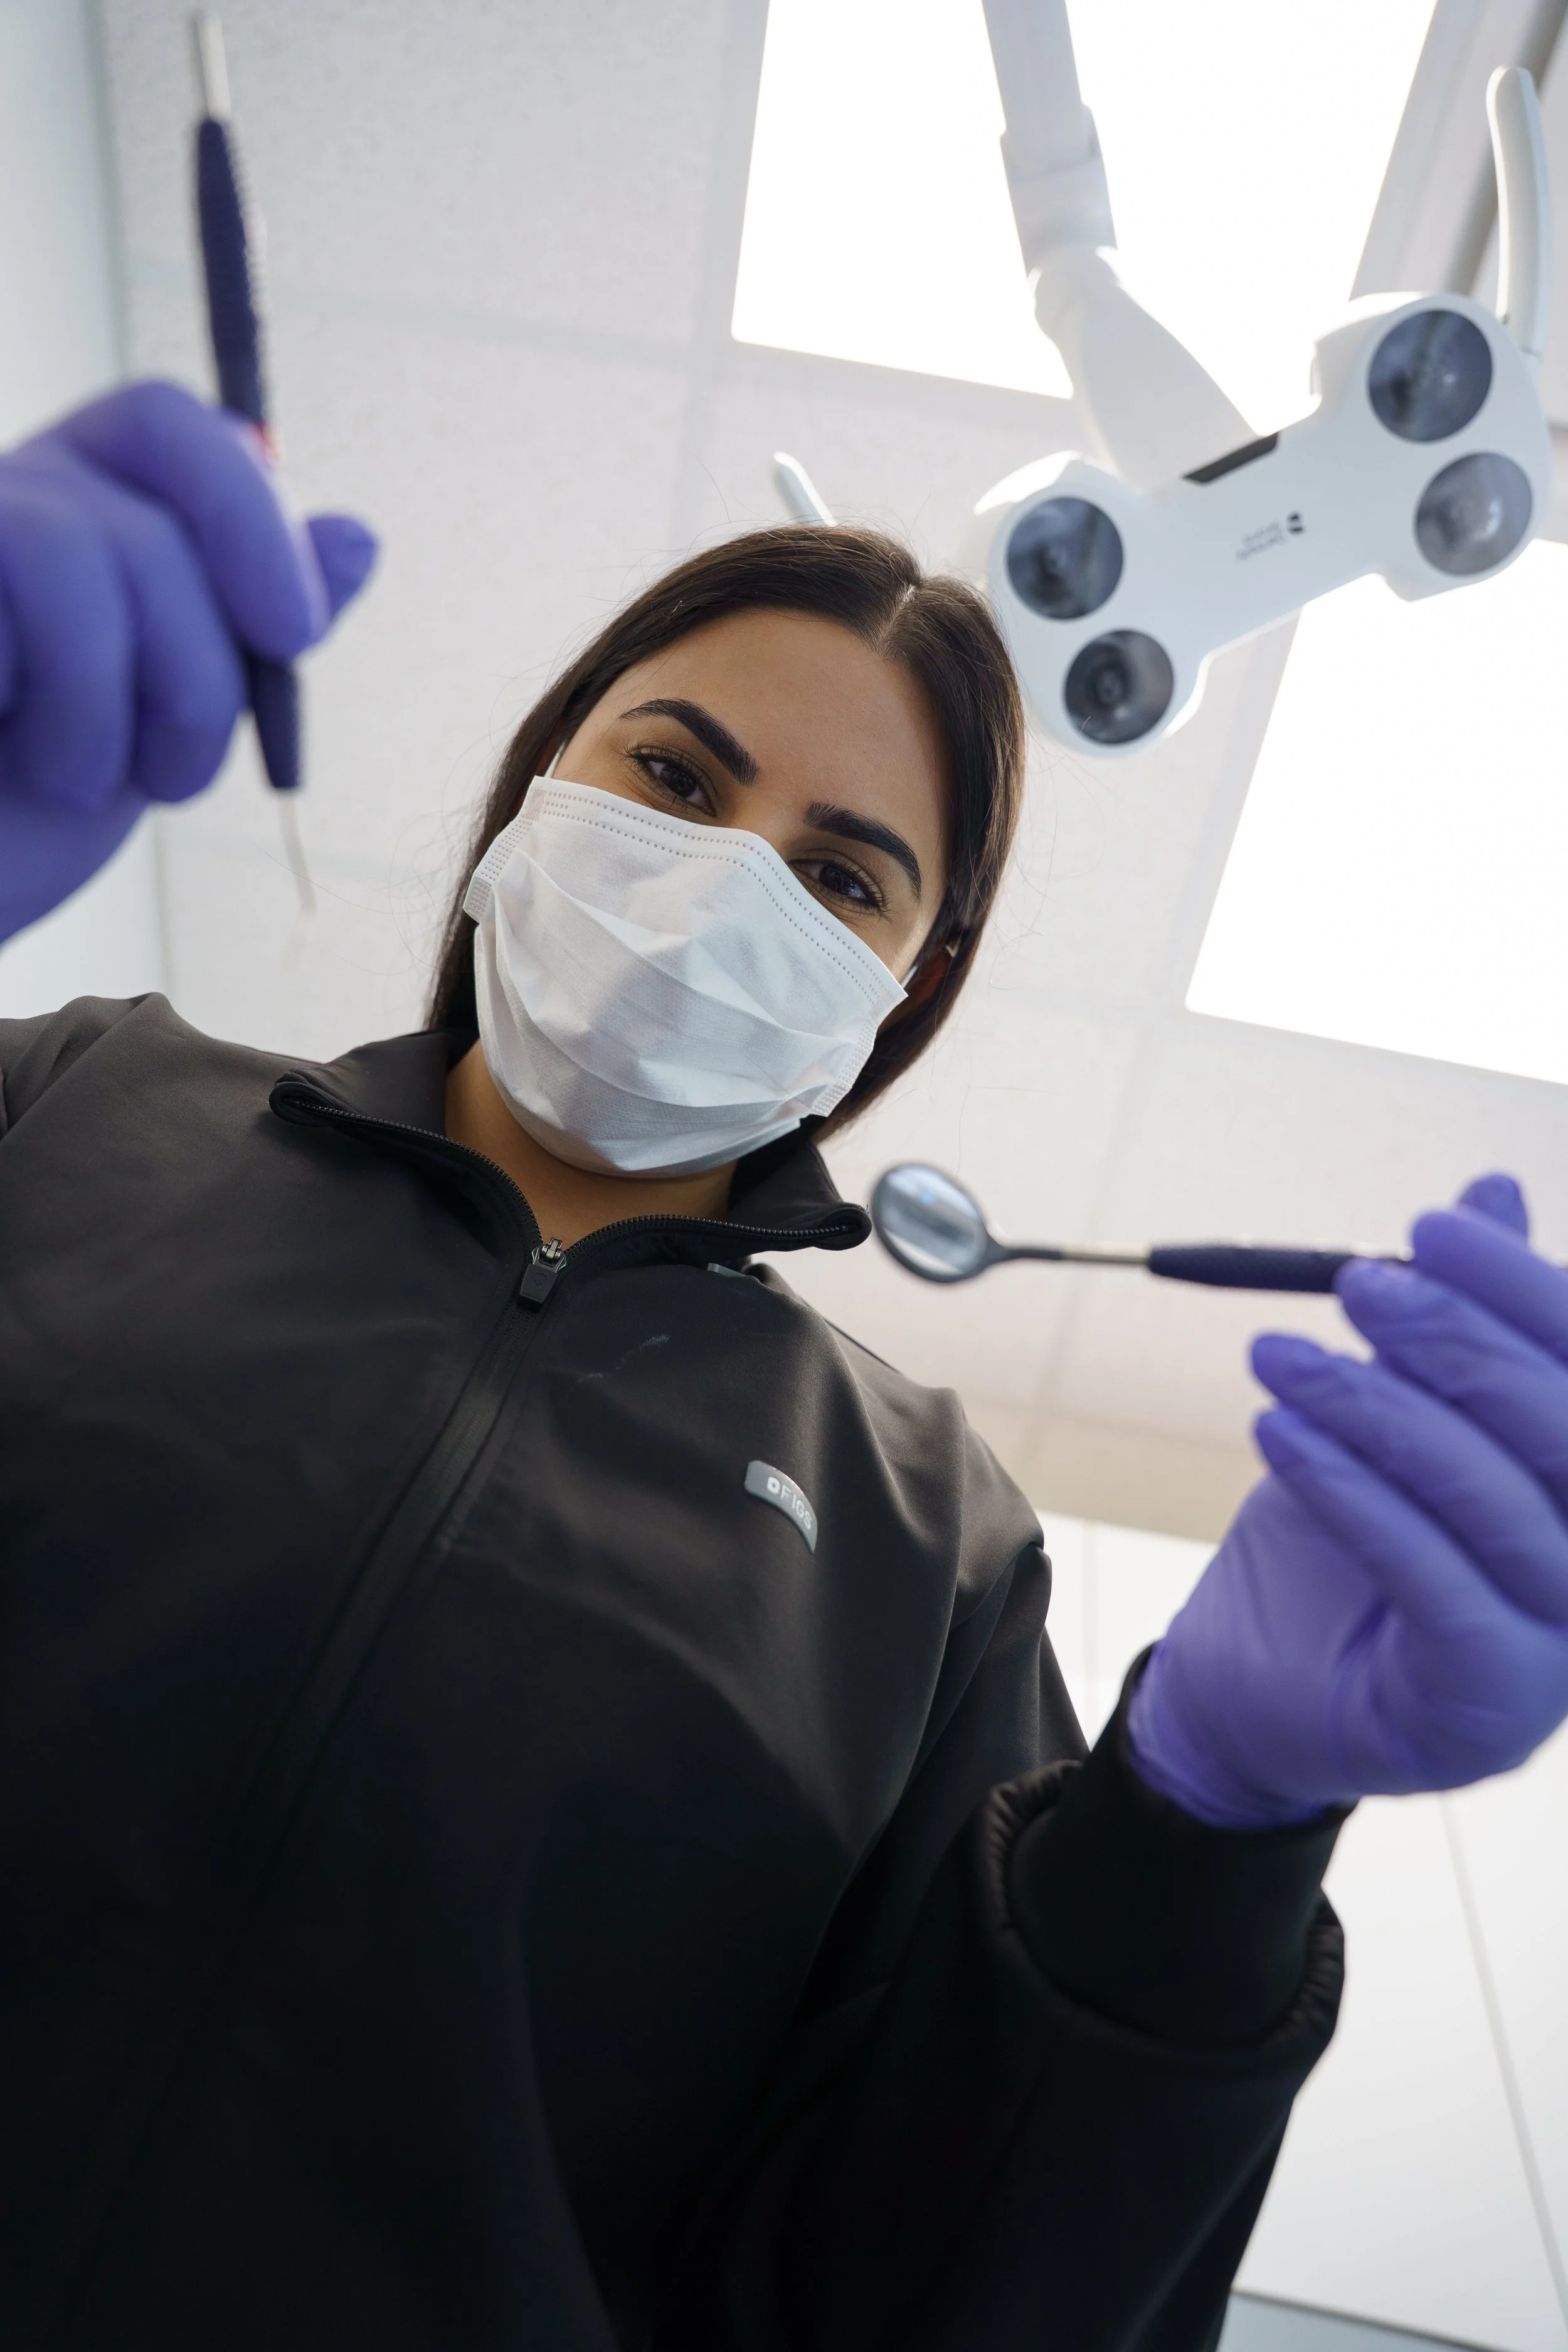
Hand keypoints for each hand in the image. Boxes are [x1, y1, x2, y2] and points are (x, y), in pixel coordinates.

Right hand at [0, 379, 377, 941]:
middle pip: (151, 523)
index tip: (295, 636)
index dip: (253, 518)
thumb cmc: (34, 807)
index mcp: (75, 499)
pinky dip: (29, 715)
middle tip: (173, 777)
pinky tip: (1, 755)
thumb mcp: (171, 714)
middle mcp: (2, 493)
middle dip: (196, 673)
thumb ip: (254, 624)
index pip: (173, 425)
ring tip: (74, 779)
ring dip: (107, 708)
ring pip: (74, 553)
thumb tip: (360, 537)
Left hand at [1128, 1174, 1567, 1826]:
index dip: (1525, 1288)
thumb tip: (1492, 1189)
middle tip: (1356, 1286)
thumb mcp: (1397, 1409)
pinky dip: (1353, 1494)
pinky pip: (1435, 1582)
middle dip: (1458, 1341)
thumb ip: (1462, 1320)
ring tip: (1278, 1357)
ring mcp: (1565, 1653)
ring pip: (1496, 1501)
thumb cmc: (1338, 1538)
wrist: (1252, 1683)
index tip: (1430, 1227)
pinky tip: (1279, 1434)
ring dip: (1380, 1410)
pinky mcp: (1494, 1709)